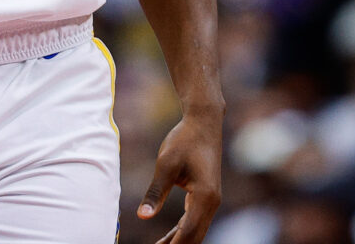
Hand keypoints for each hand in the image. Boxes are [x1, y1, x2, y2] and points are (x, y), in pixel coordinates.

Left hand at [138, 111, 222, 243]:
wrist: (203, 122)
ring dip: (178, 241)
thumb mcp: (166, 165)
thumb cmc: (184, 140)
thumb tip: (142, 216)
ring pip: (195, 230)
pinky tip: (168, 238)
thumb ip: (155, 193)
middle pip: (194, 236)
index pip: (188, 232)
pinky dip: (181, 231)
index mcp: (205, 197)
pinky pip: (194, 220)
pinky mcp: (206, 196)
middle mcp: (212, 202)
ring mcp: (211, 200)